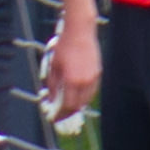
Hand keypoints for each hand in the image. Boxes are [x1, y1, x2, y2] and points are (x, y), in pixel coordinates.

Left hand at [42, 19, 101, 134]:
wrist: (80, 31)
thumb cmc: (64, 46)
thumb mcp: (54, 65)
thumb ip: (53, 85)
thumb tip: (52, 99)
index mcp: (72, 80)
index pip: (68, 106)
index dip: (60, 115)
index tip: (53, 118)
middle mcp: (85, 81)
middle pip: (78, 105)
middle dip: (68, 112)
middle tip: (60, 113)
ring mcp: (93, 77)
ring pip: (86, 99)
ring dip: (77, 104)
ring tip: (67, 105)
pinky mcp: (98, 72)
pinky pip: (91, 90)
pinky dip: (84, 96)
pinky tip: (76, 93)